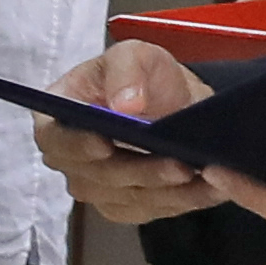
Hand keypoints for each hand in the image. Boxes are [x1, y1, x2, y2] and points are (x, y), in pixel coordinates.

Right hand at [34, 35, 239, 226]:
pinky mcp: (124, 206)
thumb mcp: (134, 55)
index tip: (106, 144)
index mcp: (57, 119)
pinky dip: (183, 201)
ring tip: (204, 176)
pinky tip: (210, 189)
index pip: (56, 140)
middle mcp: (70, 159)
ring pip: (128, 197)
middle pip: (96, 177)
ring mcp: (95, 188)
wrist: (172, 103)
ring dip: (167, 190)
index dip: (77, 145)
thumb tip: (125, 104)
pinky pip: (151, 209)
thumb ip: (125, 71)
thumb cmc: (143, 76)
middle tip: (179, 164)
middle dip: (140, 172)